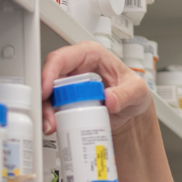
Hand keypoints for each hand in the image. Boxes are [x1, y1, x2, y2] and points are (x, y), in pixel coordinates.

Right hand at [39, 41, 154, 134]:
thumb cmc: (134, 93)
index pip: (63, 58)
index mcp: (90, 54)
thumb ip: (126, 94)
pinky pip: (53, 107)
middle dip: (44, 97)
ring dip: (46, 110)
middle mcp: (76, 68)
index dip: (50, 72)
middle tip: (49, 116)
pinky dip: (51, 118)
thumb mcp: (137, 91)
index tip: (46, 90)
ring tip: (52, 126)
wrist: (132, 113)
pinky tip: (55, 127)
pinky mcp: (67, 101)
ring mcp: (69, 85)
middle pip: (49, 77)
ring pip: (47, 94)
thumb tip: (109, 100)